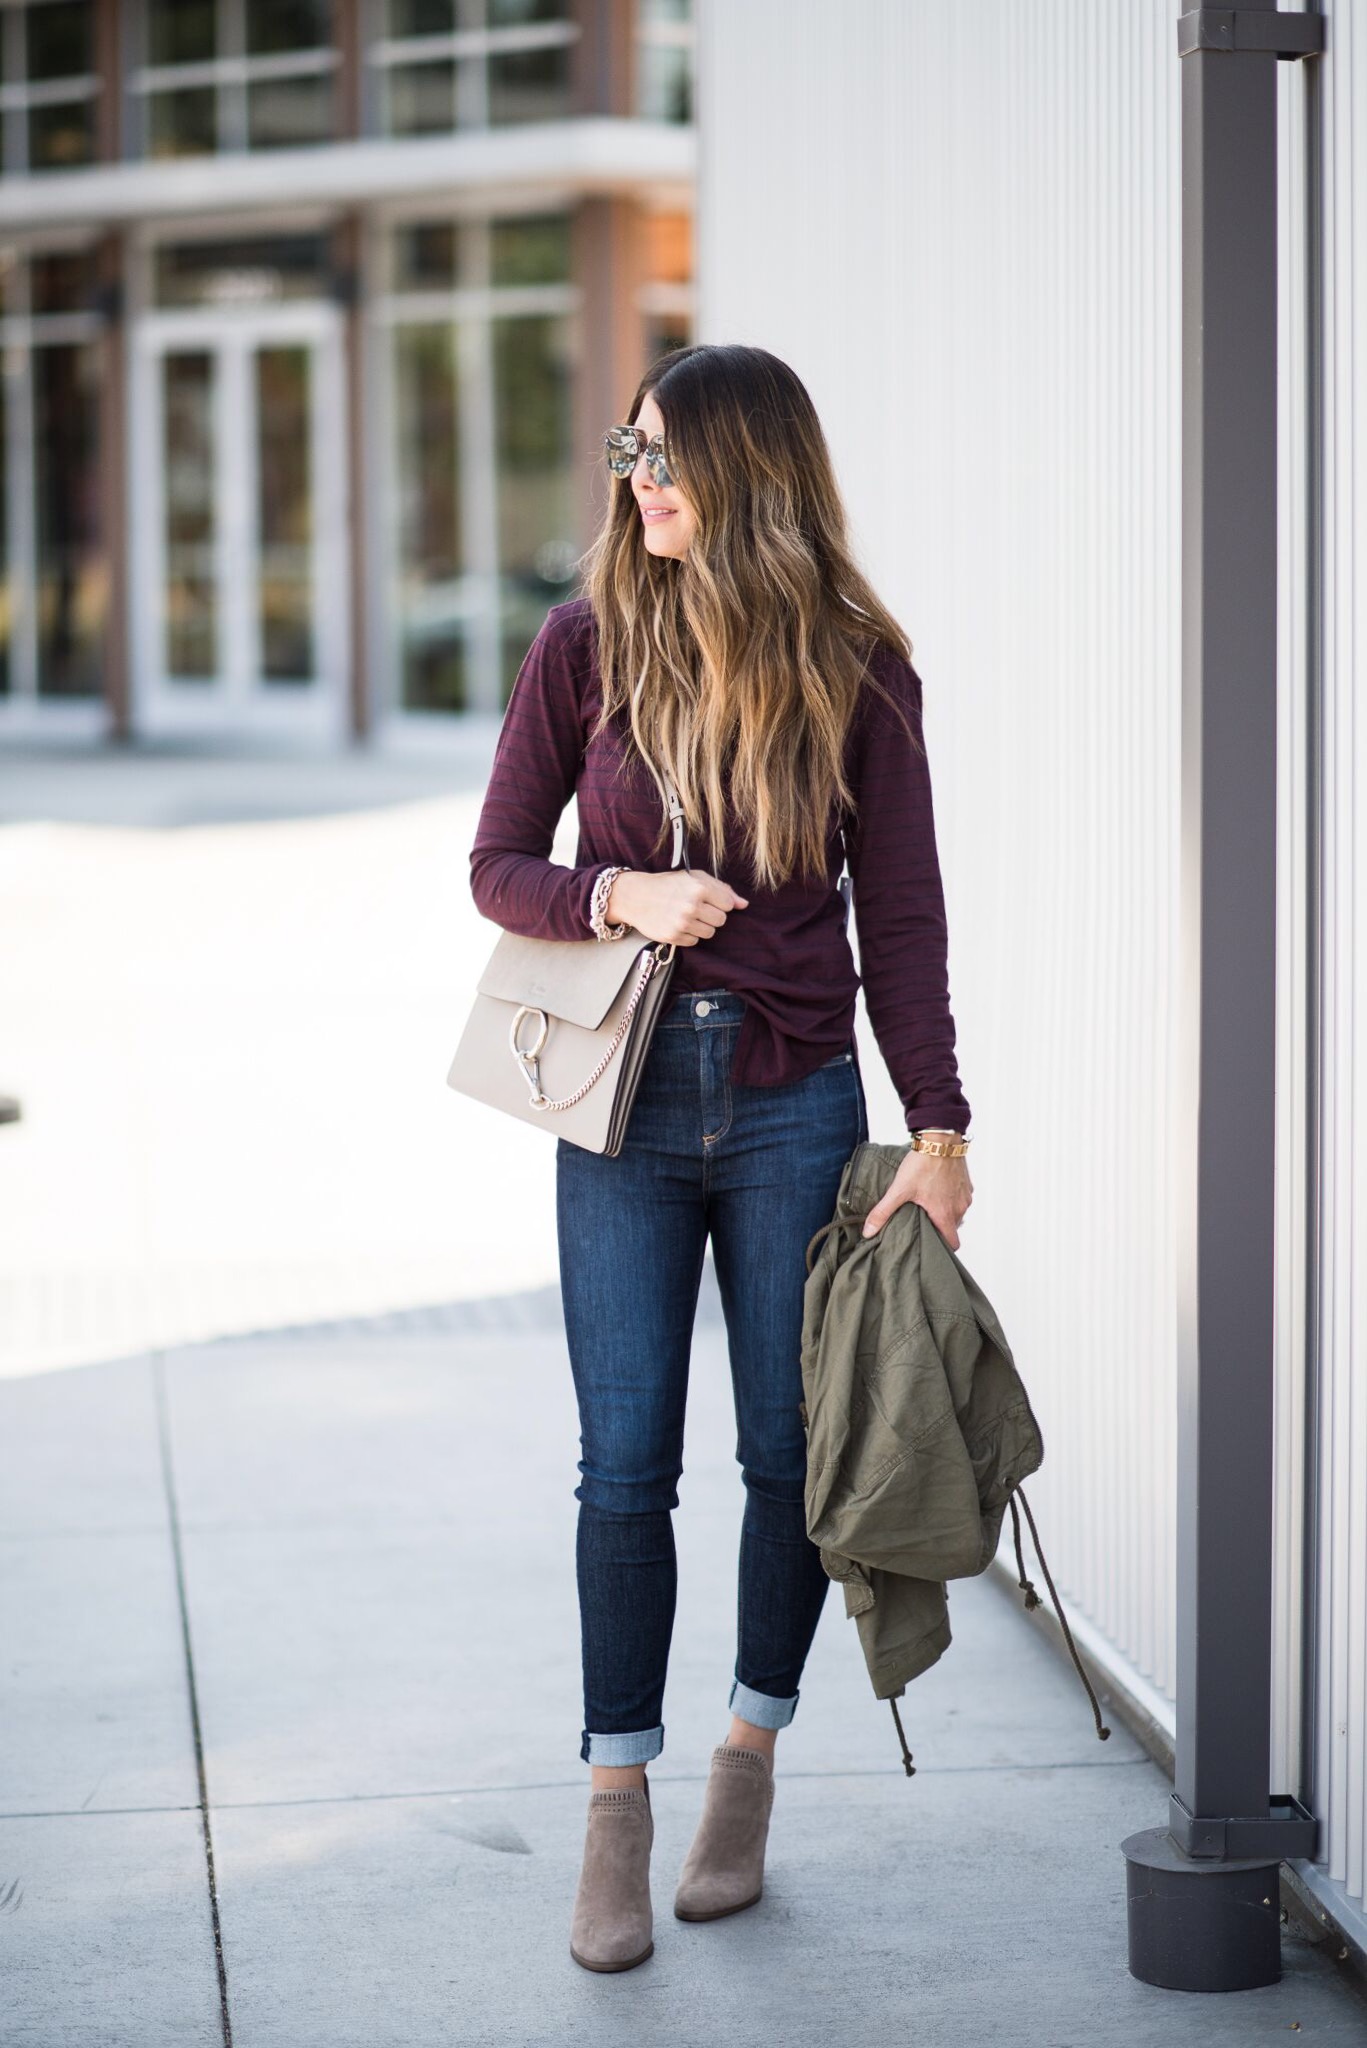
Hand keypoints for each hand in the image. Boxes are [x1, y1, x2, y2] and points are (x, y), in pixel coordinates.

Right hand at [607, 868, 748, 947]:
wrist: (636, 896)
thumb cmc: (668, 884)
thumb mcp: (694, 878)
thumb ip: (722, 889)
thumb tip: (743, 904)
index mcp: (699, 888)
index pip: (728, 904)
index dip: (719, 902)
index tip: (707, 899)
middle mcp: (691, 906)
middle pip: (721, 920)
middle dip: (712, 915)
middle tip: (696, 908)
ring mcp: (682, 923)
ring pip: (710, 933)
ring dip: (701, 926)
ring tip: (687, 916)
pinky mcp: (673, 936)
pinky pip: (694, 941)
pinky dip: (689, 934)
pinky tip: (678, 923)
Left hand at [861, 1143, 972, 1250]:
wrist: (941, 1139)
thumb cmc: (923, 1164)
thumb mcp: (899, 1189)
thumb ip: (883, 1212)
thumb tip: (868, 1231)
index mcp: (945, 1214)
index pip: (952, 1243)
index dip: (942, 1246)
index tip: (930, 1243)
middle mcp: (960, 1208)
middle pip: (953, 1227)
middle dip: (940, 1227)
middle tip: (923, 1222)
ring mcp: (965, 1195)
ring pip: (958, 1212)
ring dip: (946, 1211)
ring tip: (928, 1204)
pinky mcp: (967, 1183)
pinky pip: (961, 1197)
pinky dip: (951, 1197)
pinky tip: (937, 1188)